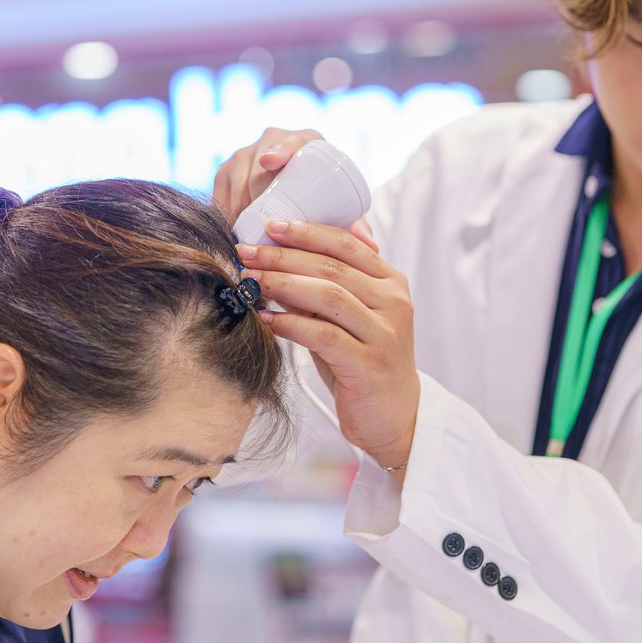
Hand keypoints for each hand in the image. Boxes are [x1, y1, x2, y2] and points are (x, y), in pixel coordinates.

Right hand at [213, 128, 377, 249]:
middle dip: (255, 193)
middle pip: (257, 165)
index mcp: (305, 140)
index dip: (278, 147)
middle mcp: (270, 139)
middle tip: (262, 226)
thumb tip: (371, 246)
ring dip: (238, 203)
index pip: (289, 140)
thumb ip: (355, 226)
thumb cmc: (325, 199)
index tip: (270, 161)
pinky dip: (222, 206)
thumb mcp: (340, 209)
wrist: (299, 188)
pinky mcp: (226, 170)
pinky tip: (225, 225)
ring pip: (236, 178)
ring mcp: (245, 153)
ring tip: (247, 232)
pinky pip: (220, 188)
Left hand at [236, 219, 417, 471]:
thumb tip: (275, 260)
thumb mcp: (350, 318)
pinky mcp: (369, 364)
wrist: (393, 416)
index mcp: (391, 282)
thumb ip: (327, 288)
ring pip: (328, 295)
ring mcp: (385, 334)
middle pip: (332, 266)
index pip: (346, 243)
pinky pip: (322, 335)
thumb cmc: (363, 362)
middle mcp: (394, 302)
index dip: (305, 231)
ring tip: (251, 281)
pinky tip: (266, 319)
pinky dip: (290, 324)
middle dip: (283, 255)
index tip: (270, 226)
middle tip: (247, 252)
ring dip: (282, 284)